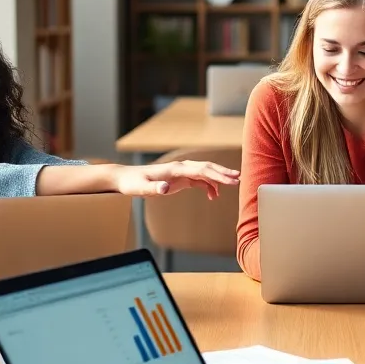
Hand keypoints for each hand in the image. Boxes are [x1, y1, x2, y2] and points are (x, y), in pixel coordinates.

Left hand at [115, 161, 239, 198]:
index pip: (201, 170)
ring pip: (205, 172)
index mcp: (175, 169)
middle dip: (223, 173)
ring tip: (233, 185)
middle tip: (239, 179)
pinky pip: (199, 180)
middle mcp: (180, 168)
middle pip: (207, 167)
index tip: (231, 180)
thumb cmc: (133, 182)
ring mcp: (181, 172)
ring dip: (218, 178)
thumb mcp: (140, 188)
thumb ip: (153, 189)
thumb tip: (166, 189)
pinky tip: (213, 196)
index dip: (217, 175)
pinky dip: (208, 186)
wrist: (126, 178)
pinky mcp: (180, 179)